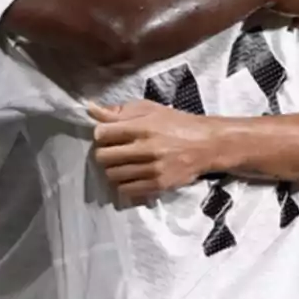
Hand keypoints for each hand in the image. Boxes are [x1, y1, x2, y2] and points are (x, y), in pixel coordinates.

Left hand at [89, 101, 214, 203]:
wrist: (206, 144)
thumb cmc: (176, 123)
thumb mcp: (149, 109)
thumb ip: (120, 111)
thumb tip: (91, 109)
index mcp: (142, 127)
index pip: (103, 133)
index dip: (100, 134)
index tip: (107, 134)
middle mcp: (146, 149)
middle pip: (104, 157)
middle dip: (103, 152)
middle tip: (113, 150)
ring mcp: (152, 170)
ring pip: (112, 175)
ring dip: (112, 169)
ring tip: (122, 163)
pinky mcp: (158, 185)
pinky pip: (126, 190)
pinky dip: (123, 183)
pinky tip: (131, 175)